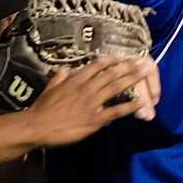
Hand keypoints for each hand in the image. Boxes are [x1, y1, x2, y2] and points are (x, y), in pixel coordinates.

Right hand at [26, 56, 159, 147]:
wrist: (37, 127)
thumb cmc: (41, 110)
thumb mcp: (49, 89)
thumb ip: (58, 78)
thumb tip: (63, 68)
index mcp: (75, 81)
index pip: (96, 66)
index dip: (111, 60)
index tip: (121, 55)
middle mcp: (86, 88)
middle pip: (111, 74)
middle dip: (128, 66)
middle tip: (142, 61)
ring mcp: (92, 103)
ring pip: (116, 87)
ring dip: (132, 79)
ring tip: (145, 73)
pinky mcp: (95, 119)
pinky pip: (116, 111)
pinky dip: (130, 106)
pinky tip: (142, 102)